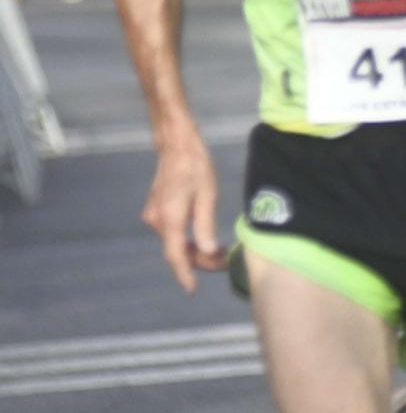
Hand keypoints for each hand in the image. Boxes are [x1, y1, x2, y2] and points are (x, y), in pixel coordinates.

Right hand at [141, 134, 226, 293]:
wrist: (176, 144)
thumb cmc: (195, 166)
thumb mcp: (207, 195)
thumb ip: (205, 225)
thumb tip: (207, 251)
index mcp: (170, 219)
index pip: (175, 255)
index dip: (185, 274)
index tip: (193, 289)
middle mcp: (157, 221)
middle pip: (176, 251)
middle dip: (198, 261)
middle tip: (223, 261)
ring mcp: (154, 215)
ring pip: (174, 242)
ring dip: (193, 250)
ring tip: (218, 251)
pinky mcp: (155, 209)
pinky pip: (171, 232)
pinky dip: (186, 239)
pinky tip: (202, 238)